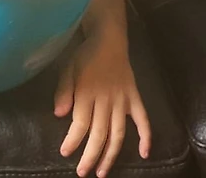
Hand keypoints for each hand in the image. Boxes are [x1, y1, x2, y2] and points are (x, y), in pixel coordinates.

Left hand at [55, 34, 150, 176]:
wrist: (109, 40)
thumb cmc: (85, 55)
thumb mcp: (67, 68)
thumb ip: (63, 91)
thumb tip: (59, 114)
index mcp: (87, 92)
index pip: (81, 123)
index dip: (73, 140)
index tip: (65, 153)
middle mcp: (106, 99)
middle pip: (99, 134)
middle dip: (91, 156)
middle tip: (83, 172)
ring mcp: (123, 100)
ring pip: (118, 133)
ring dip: (111, 155)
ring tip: (103, 172)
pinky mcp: (135, 98)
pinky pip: (143, 119)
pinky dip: (146, 136)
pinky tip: (144, 153)